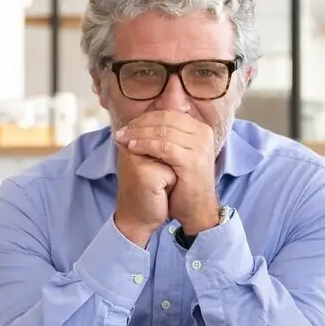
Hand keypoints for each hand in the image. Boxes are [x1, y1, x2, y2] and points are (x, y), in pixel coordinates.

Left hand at [116, 112, 218, 234]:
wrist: (197, 211)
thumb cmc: (183, 185)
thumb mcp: (176, 155)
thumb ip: (165, 137)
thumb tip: (142, 121)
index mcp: (200, 129)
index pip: (169, 114)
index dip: (145, 118)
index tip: (127, 126)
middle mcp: (203, 134)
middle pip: (165, 119)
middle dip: (140, 124)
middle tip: (121, 132)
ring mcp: (200, 146)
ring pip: (163, 131)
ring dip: (139, 133)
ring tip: (123, 139)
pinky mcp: (192, 160)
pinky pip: (164, 147)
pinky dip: (146, 145)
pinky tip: (132, 148)